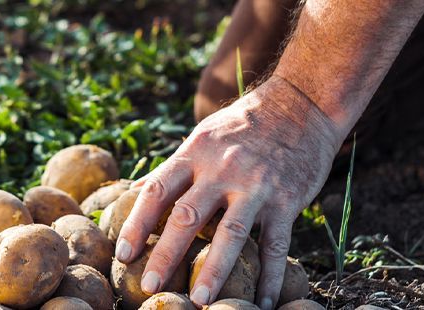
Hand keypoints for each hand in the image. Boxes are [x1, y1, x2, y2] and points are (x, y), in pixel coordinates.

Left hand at [115, 77, 344, 308]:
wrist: (300, 106)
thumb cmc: (242, 126)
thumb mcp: (201, 137)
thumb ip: (172, 169)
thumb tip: (132, 194)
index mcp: (194, 154)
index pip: (156, 191)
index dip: (136, 224)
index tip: (123, 255)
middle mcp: (222, 170)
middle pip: (187, 217)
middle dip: (165, 255)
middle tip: (150, 286)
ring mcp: (256, 186)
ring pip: (230, 235)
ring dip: (214, 272)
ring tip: (200, 301)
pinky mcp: (287, 201)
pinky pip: (276, 245)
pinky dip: (270, 277)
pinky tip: (263, 303)